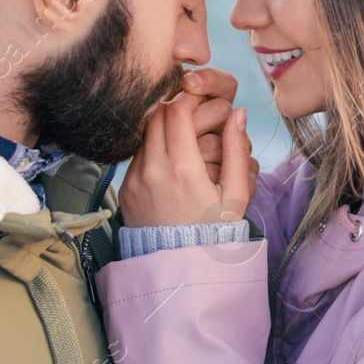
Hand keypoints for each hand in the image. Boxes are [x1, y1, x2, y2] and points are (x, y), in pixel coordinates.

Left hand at [120, 86, 253, 228]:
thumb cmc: (214, 230)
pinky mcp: (125, 188)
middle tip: (193, 110)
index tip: (202, 98)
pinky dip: (154, 146)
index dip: (190, 97)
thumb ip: (237, 151)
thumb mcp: (236, 195)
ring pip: (145, 132)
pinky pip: (137, 154)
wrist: (181, 265)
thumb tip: (238, 113)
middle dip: (175, 105)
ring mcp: (134, 180)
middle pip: (156, 115)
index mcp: (183, 171)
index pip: (176, 111)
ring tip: (184, 134)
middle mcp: (153, 171)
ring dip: (163, 125)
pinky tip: (171, 158)